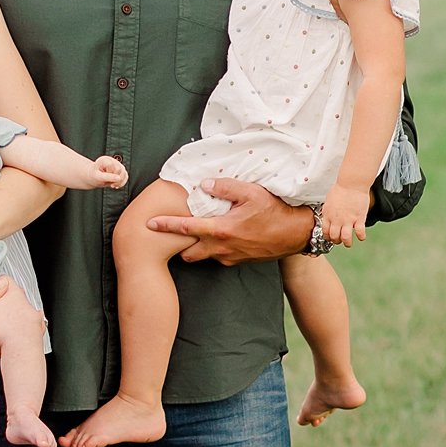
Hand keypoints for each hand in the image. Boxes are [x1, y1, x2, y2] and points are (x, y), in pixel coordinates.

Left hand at [89, 154, 128, 189]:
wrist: (92, 177)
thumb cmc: (93, 176)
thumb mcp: (98, 177)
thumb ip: (108, 177)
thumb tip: (119, 178)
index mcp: (105, 160)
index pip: (114, 166)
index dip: (111, 174)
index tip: (105, 177)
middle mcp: (113, 161)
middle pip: (121, 170)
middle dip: (115, 178)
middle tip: (107, 182)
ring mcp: (118, 165)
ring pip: (125, 173)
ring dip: (119, 182)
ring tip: (111, 184)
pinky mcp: (121, 170)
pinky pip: (126, 177)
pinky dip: (121, 183)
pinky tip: (115, 185)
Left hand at [145, 179, 310, 266]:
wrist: (296, 234)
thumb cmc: (275, 211)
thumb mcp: (251, 192)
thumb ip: (225, 187)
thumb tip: (204, 185)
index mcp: (221, 230)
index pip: (186, 229)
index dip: (166, 226)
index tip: (149, 224)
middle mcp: (222, 248)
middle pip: (188, 252)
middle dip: (178, 245)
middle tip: (172, 233)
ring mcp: (230, 257)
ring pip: (203, 256)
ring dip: (196, 247)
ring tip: (196, 233)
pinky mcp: (239, 261)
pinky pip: (218, 256)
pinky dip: (212, 248)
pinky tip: (219, 236)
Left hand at [321, 183, 369, 246]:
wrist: (352, 183)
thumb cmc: (341, 189)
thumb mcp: (328, 200)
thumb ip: (328, 211)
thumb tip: (327, 216)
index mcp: (328, 215)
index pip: (325, 232)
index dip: (328, 237)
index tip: (331, 237)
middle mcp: (337, 220)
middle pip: (334, 237)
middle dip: (337, 241)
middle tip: (340, 240)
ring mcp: (348, 220)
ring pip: (345, 238)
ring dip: (347, 243)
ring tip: (349, 243)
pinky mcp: (359, 219)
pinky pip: (360, 233)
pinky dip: (361, 237)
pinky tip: (361, 237)